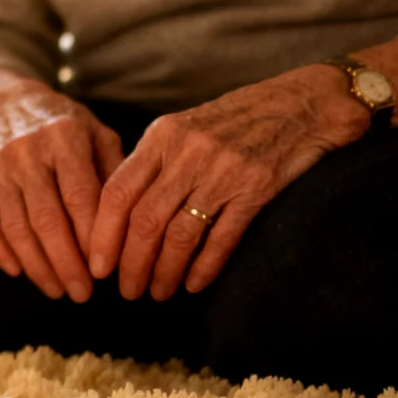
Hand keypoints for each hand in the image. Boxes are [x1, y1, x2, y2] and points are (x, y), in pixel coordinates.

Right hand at [0, 68, 125, 301]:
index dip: (94, 239)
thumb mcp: (99, 135)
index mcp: (64, 136)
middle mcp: (26, 150)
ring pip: (15, 228)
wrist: (7, 103)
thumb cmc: (66, 126)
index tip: (107, 271)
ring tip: (57, 290)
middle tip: (83, 294)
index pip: (81, 198)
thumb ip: (116, 175)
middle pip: (47, 219)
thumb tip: (130, 229)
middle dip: (67, 264)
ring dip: (37, 266)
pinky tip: (19, 272)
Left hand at [87, 65, 367, 300]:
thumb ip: (152, 163)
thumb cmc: (234, 120)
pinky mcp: (257, 188)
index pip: (117, 192)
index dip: (102, 234)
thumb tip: (117, 213)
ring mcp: (223, 170)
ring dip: (165, 271)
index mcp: (161, 136)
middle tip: (127, 291)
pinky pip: (222, 237)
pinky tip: (195, 284)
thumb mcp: (183, 128)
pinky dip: (205, 266)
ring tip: (158, 293)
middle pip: (145, 219)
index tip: (96, 265)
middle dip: (131, 263)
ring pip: (180, 234)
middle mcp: (187, 153)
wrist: (301, 104)